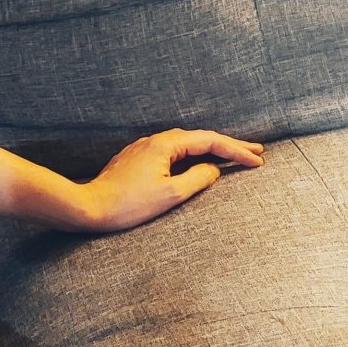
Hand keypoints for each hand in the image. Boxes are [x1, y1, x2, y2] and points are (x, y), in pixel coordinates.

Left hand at [77, 128, 264, 232]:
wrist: (90, 207)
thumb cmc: (129, 204)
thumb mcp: (171, 194)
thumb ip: (198, 178)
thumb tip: (213, 169)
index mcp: (165, 145)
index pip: (209, 141)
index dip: (236, 150)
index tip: (257, 160)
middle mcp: (154, 141)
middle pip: (199, 139)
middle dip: (229, 146)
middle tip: (256, 152)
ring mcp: (145, 149)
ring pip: (186, 145)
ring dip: (211, 150)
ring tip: (235, 156)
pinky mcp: (138, 160)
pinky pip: (173, 153)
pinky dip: (193, 157)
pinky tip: (200, 163)